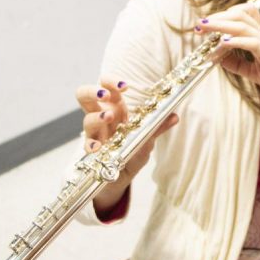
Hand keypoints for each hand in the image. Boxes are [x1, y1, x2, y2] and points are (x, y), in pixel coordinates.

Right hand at [75, 76, 177, 213]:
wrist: (120, 178)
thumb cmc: (131, 152)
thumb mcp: (146, 138)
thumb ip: (158, 127)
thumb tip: (175, 116)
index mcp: (116, 109)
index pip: (107, 87)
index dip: (111, 82)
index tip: (124, 86)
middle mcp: (102, 117)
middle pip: (84, 95)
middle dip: (93, 91)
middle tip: (106, 95)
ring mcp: (95, 133)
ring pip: (87, 119)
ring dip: (97, 116)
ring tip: (109, 117)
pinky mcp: (92, 151)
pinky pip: (87, 145)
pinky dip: (91, 144)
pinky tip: (97, 147)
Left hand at [196, 3, 259, 102]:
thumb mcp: (256, 73)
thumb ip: (239, 65)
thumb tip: (220, 58)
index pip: (240, 18)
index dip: (221, 18)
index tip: (204, 27)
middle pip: (238, 16)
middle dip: (216, 18)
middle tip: (197, 25)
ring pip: (242, 25)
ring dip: (220, 25)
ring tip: (203, 27)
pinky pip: (252, 43)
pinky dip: (235, 42)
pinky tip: (223, 44)